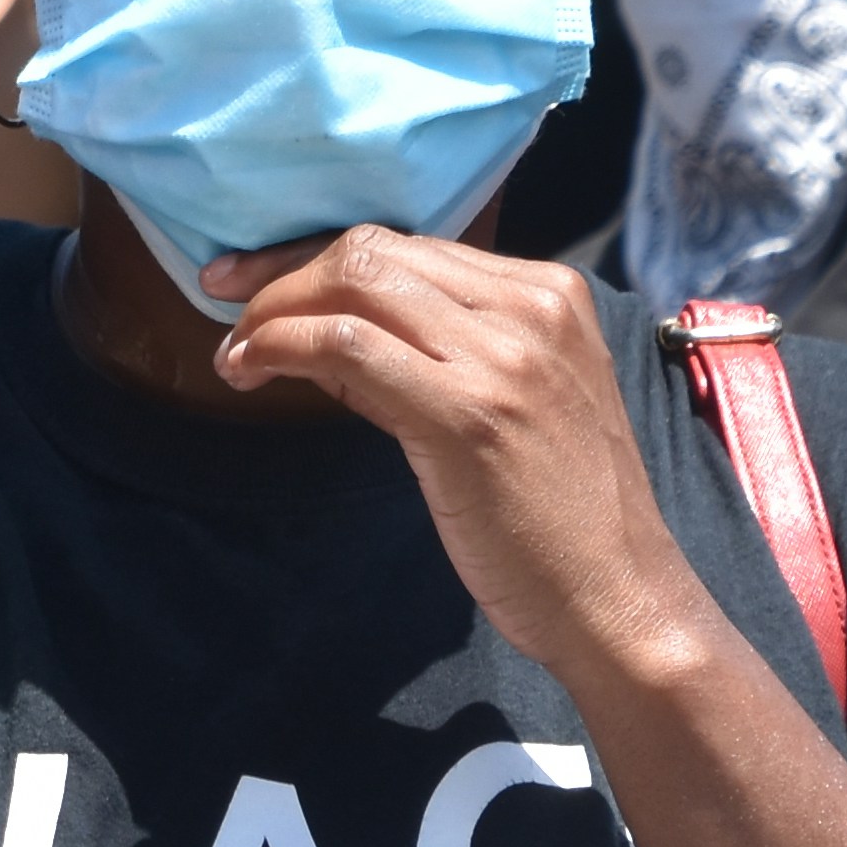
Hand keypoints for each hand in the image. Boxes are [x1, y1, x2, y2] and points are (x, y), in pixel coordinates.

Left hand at [205, 229, 709, 692]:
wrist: (619, 599)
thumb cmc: (559, 520)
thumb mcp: (513, 405)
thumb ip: (434, 356)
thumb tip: (326, 333)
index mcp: (550, 295)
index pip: (409, 246)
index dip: (317, 258)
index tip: (255, 281)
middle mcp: (532, 308)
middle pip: (375, 252)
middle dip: (283, 273)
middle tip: (226, 307)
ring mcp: (504, 357)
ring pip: (356, 283)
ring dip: (274, 311)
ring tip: (236, 355)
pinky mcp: (468, 413)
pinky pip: (347, 346)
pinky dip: (281, 347)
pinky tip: (250, 373)